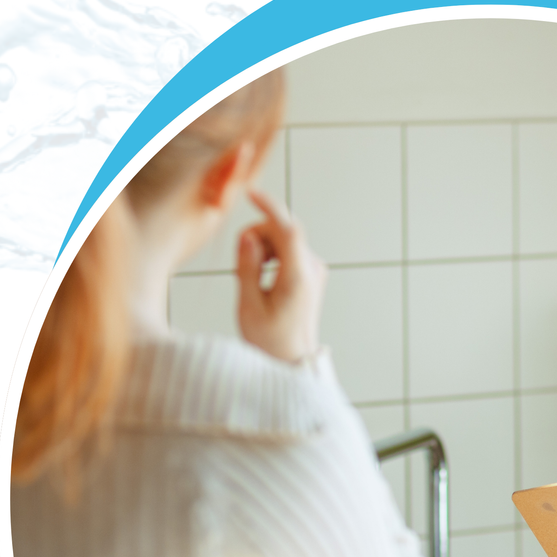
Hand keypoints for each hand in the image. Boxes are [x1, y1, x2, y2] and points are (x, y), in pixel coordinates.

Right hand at [236, 188, 325, 363]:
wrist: (291, 362)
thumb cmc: (270, 341)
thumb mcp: (249, 305)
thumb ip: (247, 267)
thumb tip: (247, 236)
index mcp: (298, 277)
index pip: (287, 229)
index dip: (269, 208)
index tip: (251, 194)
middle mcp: (312, 269)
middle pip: (283, 231)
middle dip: (258, 237)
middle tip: (242, 267)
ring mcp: (314, 270)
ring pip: (284, 240)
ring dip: (263, 249)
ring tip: (252, 279)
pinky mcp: (311, 273)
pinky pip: (289, 251)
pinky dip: (272, 257)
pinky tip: (263, 279)